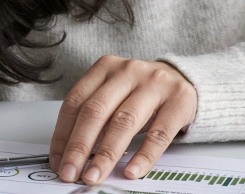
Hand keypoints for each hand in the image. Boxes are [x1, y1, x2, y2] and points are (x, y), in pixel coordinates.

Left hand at [49, 55, 197, 184]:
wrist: (186, 80)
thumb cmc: (142, 92)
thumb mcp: (115, 95)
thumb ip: (95, 117)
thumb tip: (70, 155)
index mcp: (105, 67)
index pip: (75, 102)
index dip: (63, 134)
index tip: (58, 161)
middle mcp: (128, 71)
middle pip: (96, 111)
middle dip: (80, 146)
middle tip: (70, 172)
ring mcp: (155, 84)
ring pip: (124, 122)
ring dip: (106, 154)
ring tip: (95, 175)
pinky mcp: (179, 101)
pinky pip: (159, 133)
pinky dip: (144, 156)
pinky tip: (132, 171)